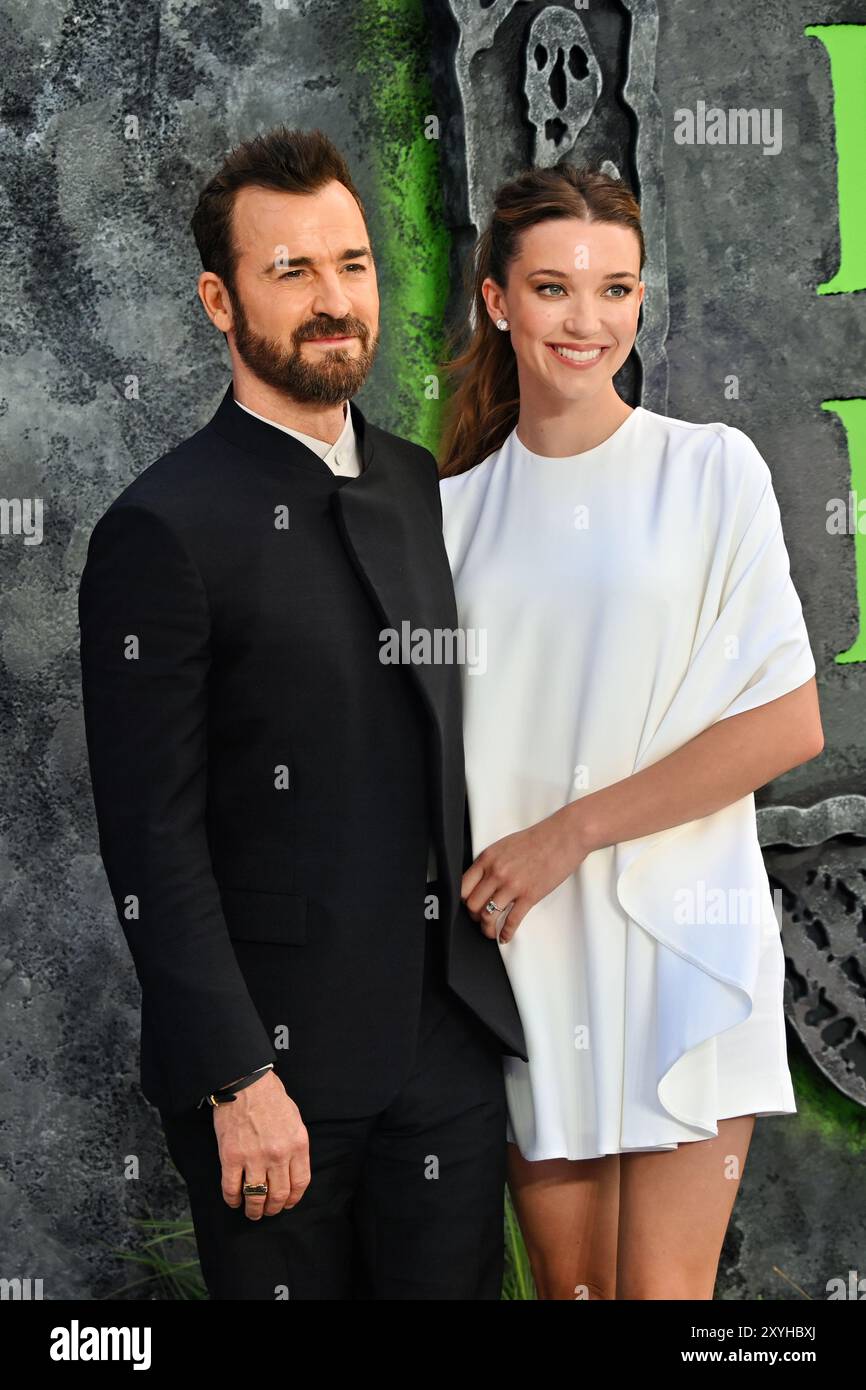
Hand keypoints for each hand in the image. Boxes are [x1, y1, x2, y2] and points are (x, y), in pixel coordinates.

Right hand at [213, 1069, 309, 1219]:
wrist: (246, 1083)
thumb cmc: (271, 1098)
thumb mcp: (295, 1120)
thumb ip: (295, 1146)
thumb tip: (292, 1169)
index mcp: (297, 1145)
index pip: (299, 1183)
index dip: (293, 1199)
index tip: (287, 1204)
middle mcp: (278, 1155)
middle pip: (279, 1194)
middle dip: (273, 1208)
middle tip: (268, 1212)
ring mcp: (254, 1157)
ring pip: (256, 1196)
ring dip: (254, 1210)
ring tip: (252, 1213)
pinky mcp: (232, 1157)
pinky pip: (232, 1188)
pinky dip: (233, 1199)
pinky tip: (234, 1201)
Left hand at [461, 807, 588, 943]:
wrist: (563, 837)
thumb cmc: (537, 839)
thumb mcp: (504, 846)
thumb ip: (491, 863)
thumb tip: (483, 881)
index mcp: (487, 858)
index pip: (463, 887)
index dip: (464, 900)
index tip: (469, 905)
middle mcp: (496, 873)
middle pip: (473, 905)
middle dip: (474, 916)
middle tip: (480, 919)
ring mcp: (512, 885)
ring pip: (488, 916)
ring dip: (487, 929)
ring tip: (490, 932)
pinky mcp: (529, 896)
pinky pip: (511, 921)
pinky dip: (506, 933)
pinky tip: (505, 936)